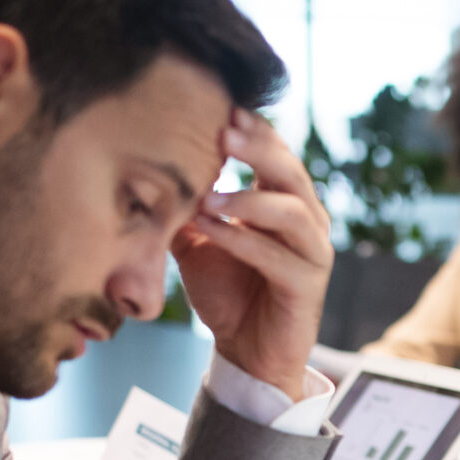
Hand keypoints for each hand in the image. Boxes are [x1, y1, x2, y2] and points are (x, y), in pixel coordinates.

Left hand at [174, 109, 335, 398]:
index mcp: (286, 203)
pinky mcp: (308, 286)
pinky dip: (239, 238)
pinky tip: (207, 227)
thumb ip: (185, 206)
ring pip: (291, 210)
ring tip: (206, 194)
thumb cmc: (226, 292)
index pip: (278, 154)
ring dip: (246, 198)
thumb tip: (146, 170)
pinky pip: (276, 255)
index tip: (222, 107)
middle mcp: (308, 222)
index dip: (255, 130)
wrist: (246, 352)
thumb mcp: (197, 242)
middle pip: (292, 172)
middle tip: (223, 132)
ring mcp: (313, 253)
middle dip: (258, 149)